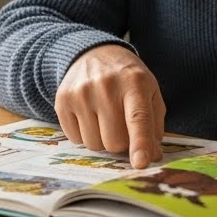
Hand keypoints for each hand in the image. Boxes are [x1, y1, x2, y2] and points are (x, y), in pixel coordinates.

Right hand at [55, 44, 165, 168]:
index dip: (140, 143)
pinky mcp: (62, 100)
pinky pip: (75, 139)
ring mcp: (81, 93)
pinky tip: (88, 115)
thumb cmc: (127, 78)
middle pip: (114, 140)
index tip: (141, 163)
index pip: (138, 118)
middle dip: (121, 142)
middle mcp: (105, 86)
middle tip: (121, 124)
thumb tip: (153, 156)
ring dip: (102, 139)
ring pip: (94, 144)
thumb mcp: (149, 92)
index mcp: (134, 83)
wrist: (93, 53)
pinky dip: (84, 134)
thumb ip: (154, 124)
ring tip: (104, 117)